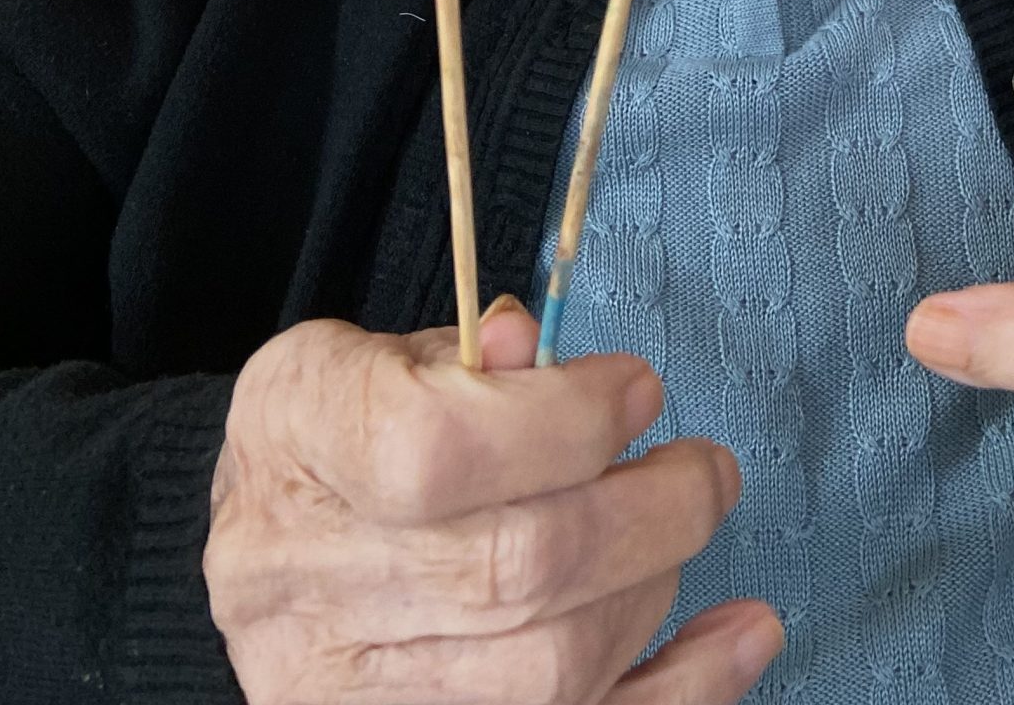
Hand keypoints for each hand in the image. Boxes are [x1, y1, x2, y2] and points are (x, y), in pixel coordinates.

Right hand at [205, 299, 783, 702]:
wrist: (272, 546)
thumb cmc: (345, 433)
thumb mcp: (374, 353)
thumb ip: (459, 351)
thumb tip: (532, 344)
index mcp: (291, 442)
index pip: (430, 449)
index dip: (560, 420)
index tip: (637, 391)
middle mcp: (300, 583)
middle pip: (512, 570)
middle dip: (647, 513)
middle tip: (704, 467)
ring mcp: (349, 691)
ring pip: (547, 671)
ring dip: (651, 590)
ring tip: (682, 526)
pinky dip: (681, 690)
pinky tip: (741, 635)